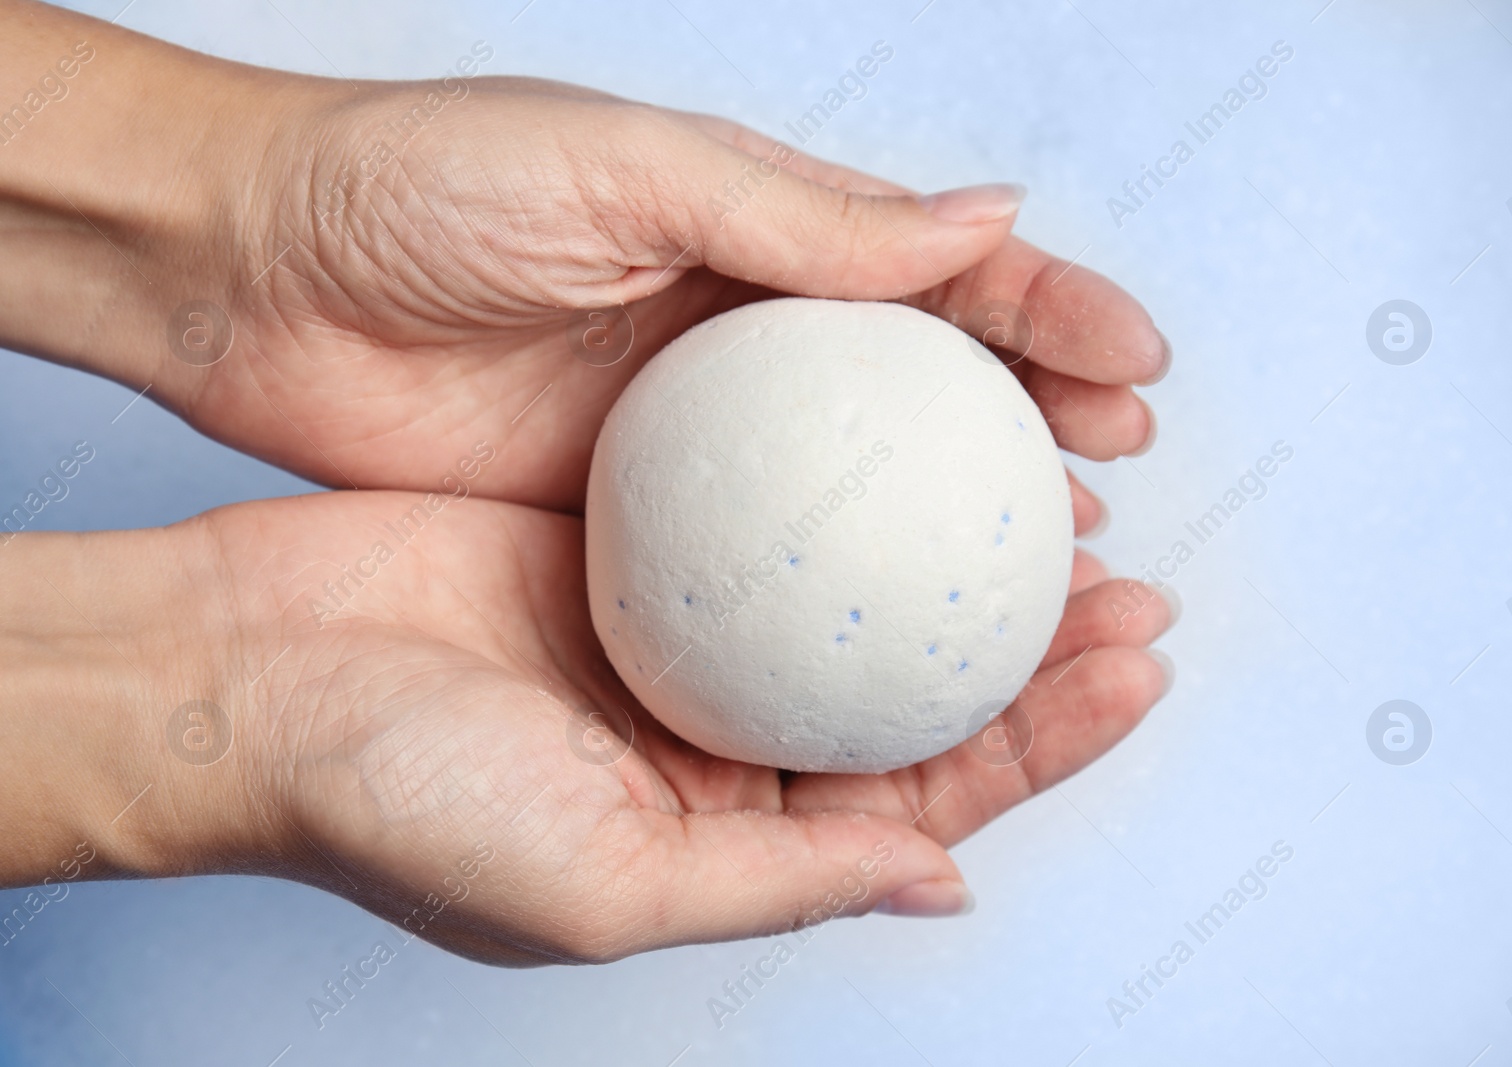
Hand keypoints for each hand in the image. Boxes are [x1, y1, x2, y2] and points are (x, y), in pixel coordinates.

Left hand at [3, 8, 1164, 514]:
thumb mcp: (623, 167)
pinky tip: (886, 632)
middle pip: (923, 393)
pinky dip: (830, 596)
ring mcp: (687, 437)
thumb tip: (983, 226)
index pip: (941, 275)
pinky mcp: (622, 517)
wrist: (251, 274)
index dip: (1050, 317)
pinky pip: (752, 565)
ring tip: (1045, 574)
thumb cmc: (419, 185)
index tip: (1135, 375)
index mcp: (757, 234)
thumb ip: (800, 214)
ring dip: (952, 531)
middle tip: (1116, 486)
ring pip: (855, 493)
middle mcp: (739, 336)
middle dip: (1033, 431)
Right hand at [120, 490, 1171, 961]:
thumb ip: (785, 880)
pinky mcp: (630, 550)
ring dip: (944, 561)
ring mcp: (677, 642)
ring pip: (851, 603)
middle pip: (907, 696)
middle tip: (1132, 582)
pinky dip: (839, 494)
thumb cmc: (390, 800)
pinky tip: (905, 448)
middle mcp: (713, 746)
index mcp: (723, 838)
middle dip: (1029, 650)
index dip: (1039, 743)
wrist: (239, 674)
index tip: (1133, 671)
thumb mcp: (602, 883)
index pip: (921, 797)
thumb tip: (939, 884)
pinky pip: (765, 519)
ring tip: (1055, 506)